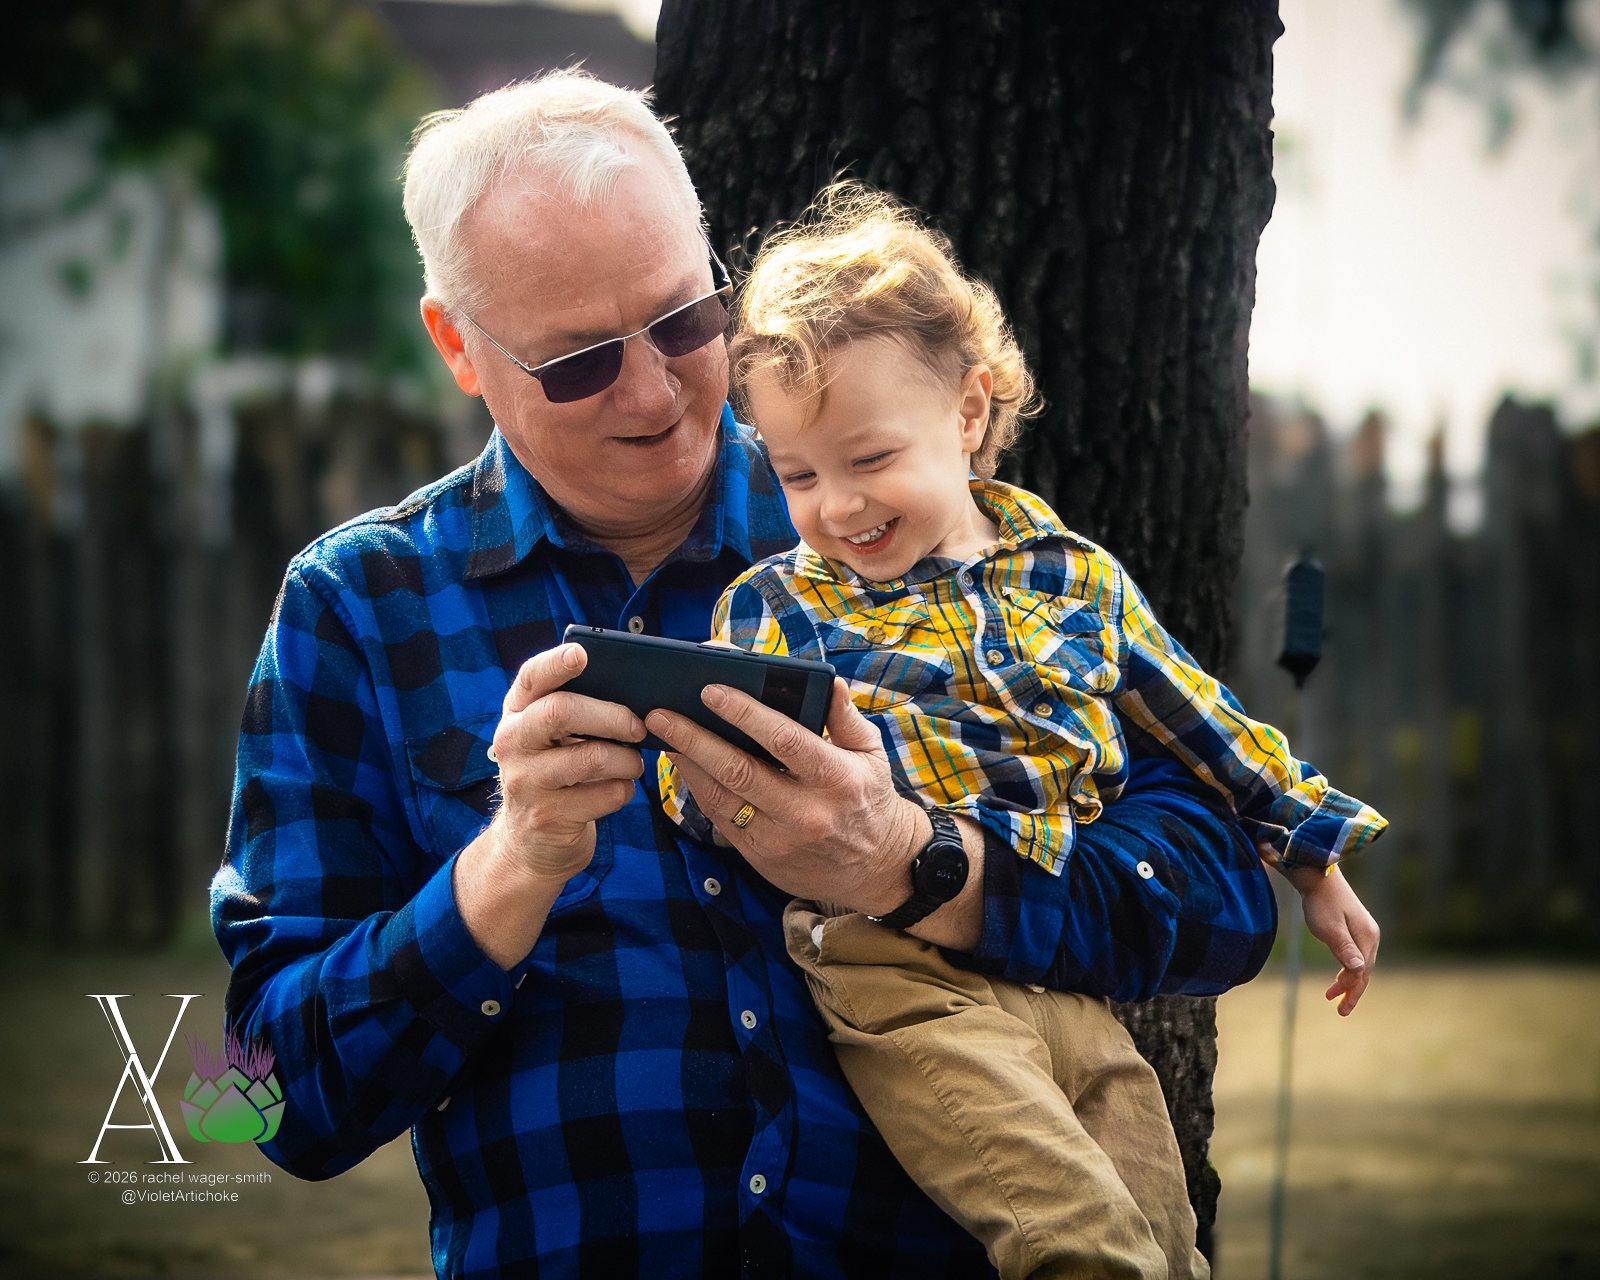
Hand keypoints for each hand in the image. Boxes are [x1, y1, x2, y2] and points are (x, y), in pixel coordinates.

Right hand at [486, 642, 646, 881]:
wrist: (531, 844)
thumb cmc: (557, 776)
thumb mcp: (552, 741)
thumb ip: (576, 713)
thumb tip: (635, 690)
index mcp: (517, 713)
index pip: (531, 678)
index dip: (556, 663)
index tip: (583, 654)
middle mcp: (512, 742)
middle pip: (561, 712)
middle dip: (612, 715)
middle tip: (639, 726)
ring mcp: (525, 781)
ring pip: (590, 758)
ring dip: (627, 760)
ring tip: (634, 764)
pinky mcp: (546, 816)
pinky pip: (603, 795)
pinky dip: (623, 791)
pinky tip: (619, 790)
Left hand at [650, 677, 924, 912]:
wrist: (876, 868)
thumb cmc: (868, 798)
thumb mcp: (871, 754)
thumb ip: (845, 717)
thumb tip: (828, 680)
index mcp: (835, 778)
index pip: (783, 740)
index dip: (743, 714)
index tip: (711, 690)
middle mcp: (805, 811)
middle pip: (738, 770)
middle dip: (694, 739)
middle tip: (661, 715)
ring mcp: (780, 838)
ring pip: (721, 797)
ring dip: (688, 765)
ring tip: (664, 737)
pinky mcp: (761, 856)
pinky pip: (721, 819)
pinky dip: (699, 790)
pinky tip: (685, 766)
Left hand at [1279, 859, 1380, 1015]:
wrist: (1317, 875)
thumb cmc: (1320, 902)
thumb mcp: (1329, 928)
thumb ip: (1344, 949)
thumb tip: (1359, 971)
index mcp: (1367, 938)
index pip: (1362, 973)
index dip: (1352, 992)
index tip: (1341, 1009)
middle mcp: (1370, 935)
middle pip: (1364, 970)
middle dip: (1352, 991)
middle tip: (1340, 1010)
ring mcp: (1364, 931)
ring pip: (1359, 963)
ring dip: (1348, 980)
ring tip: (1332, 995)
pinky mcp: (1355, 927)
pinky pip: (1354, 953)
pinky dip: (1346, 967)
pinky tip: (1338, 974)